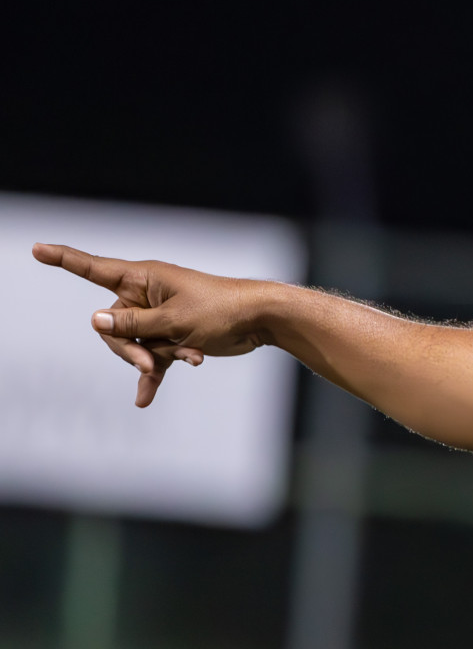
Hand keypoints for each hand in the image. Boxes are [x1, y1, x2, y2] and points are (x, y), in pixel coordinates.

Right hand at [33, 242, 269, 406]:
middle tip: (150, 362)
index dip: (64, 260)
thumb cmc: (221, 310)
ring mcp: (159, 317)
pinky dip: (154, 374)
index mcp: (143, 278)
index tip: (37, 249)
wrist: (260, 322)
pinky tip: (144, 399)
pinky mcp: (172, 337)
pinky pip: (153, 357)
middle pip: (113, 326)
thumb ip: (133, 324)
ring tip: (188, 359)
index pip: (94, 268)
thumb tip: (95, 319)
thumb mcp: (174, 320)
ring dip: (155, 358)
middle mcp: (147, 295)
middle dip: (129, 348)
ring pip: (134, 345)